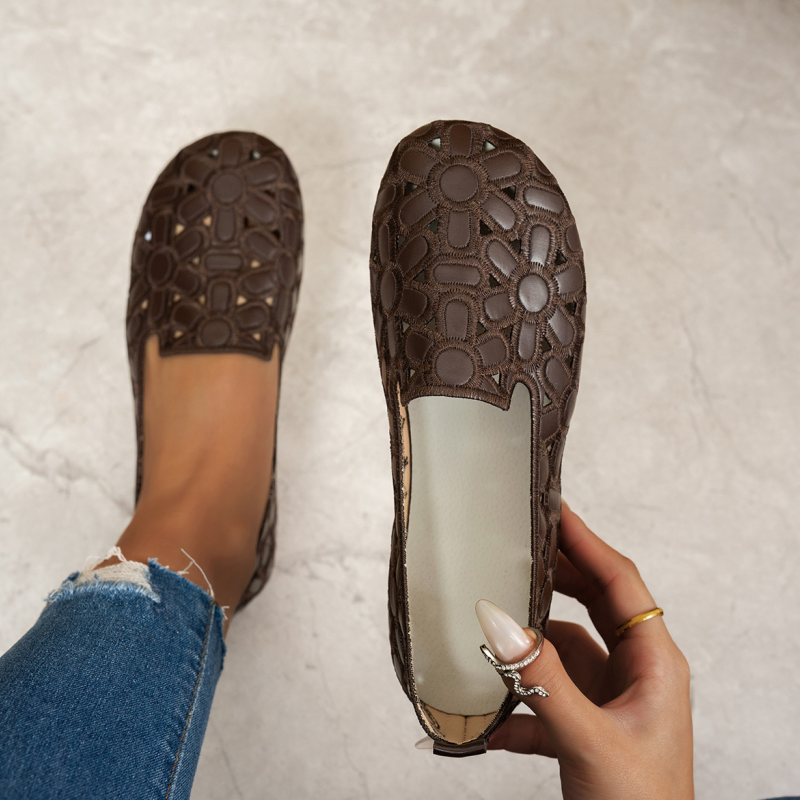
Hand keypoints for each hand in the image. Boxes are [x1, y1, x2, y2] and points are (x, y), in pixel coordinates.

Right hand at [476, 502, 692, 799]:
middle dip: (553, 577)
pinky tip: (488, 719)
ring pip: (562, 648)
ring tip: (491, 627)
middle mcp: (633, 673)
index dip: (586, 542)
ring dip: (527, 646)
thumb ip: (543, 682)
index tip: (554, 510)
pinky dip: (516, 702)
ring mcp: (609, 698)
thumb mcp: (589, 740)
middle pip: (590, 604)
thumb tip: (503, 626)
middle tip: (517, 546)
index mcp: (654, 664)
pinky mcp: (585, 724)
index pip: (620, 582)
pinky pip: (545, 694)